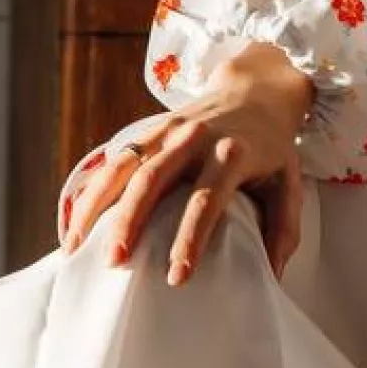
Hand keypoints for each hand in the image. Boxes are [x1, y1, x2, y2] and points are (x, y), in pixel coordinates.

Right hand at [60, 44, 313, 285]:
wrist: (256, 90)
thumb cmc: (272, 148)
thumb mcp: (291, 183)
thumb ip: (284, 229)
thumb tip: (273, 275)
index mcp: (232, 154)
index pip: (206, 200)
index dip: (190, 238)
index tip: (176, 277)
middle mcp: (195, 138)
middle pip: (153, 179)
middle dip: (130, 221)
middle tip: (115, 263)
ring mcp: (167, 130)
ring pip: (122, 164)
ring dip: (96, 205)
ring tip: (77, 247)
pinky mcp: (150, 129)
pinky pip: (113, 159)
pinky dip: (90, 190)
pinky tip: (75, 223)